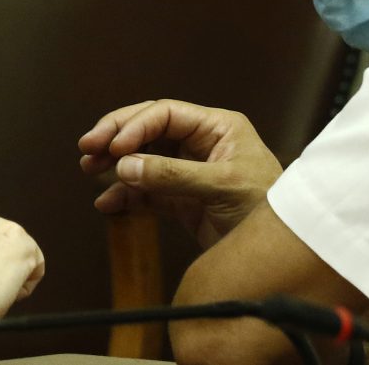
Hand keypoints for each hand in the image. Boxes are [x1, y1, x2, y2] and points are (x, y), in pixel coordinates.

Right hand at [77, 99, 281, 248]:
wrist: (281, 254)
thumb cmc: (267, 208)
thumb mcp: (222, 186)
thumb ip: (173, 175)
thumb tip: (125, 165)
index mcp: (217, 128)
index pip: (165, 114)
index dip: (134, 126)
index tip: (112, 145)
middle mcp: (201, 144)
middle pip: (148, 130)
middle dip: (116, 137)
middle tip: (87, 148)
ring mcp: (189, 171)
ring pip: (142, 159)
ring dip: (115, 165)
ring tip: (89, 170)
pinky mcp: (183, 200)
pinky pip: (146, 192)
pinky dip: (125, 197)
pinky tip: (107, 204)